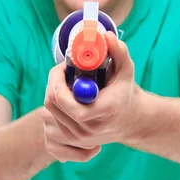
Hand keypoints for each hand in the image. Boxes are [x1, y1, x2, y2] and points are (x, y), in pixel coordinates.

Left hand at [43, 32, 141, 154]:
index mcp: (104, 111)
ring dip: (52, 93)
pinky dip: (54, 106)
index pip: (70, 105)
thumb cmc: (125, 92)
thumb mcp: (126, 70)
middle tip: (61, 71)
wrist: (130, 120)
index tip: (63, 67)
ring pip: (49, 112)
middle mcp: (91, 129)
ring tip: (66, 83)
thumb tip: (107, 36)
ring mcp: (80, 138)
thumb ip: (119, 52)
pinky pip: (50, 121)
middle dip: (53, 84)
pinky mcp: (72, 142)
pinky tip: (66, 98)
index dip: (59, 83)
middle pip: (54, 106)